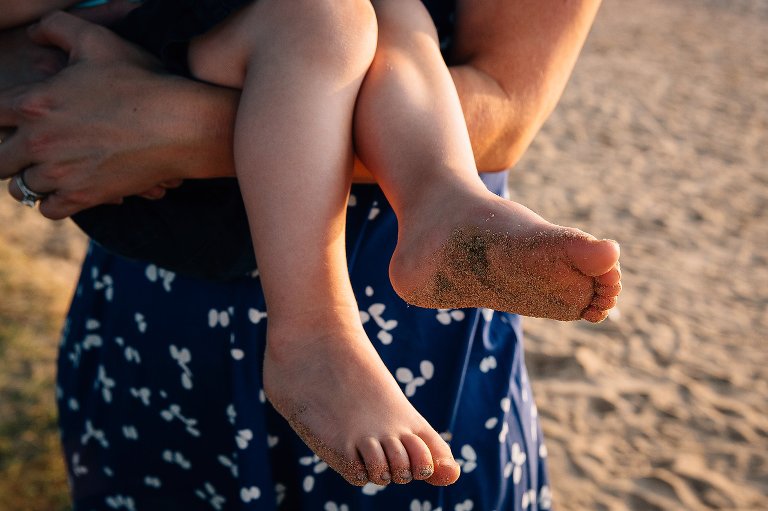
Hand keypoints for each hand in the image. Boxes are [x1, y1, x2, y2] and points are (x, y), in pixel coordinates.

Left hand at [1, 11, 236, 218]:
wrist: (180, 126)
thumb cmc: (141, 82)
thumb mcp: (97, 41)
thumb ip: (56, 27)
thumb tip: (34, 33)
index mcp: (34, 104)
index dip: (1, 119)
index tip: (15, 121)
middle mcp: (39, 143)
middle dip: (10, 153)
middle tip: (30, 148)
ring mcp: (61, 175)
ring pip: (21, 188)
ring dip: (33, 178)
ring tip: (52, 169)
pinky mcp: (84, 197)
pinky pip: (48, 210)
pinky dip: (54, 202)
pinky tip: (67, 188)